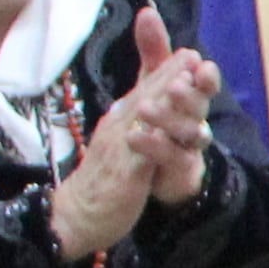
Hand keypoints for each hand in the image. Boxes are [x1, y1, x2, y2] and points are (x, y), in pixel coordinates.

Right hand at [49, 7, 213, 257]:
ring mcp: (120, 149)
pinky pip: (140, 155)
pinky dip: (153, 141)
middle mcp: (118, 128)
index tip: (190, 53)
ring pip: (144, 120)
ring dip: (164, 99)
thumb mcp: (120, 143)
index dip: (166, 71)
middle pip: (146, 97)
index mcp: (120, 121)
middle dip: (168, 75)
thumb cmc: (103, 177)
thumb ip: (134, 121)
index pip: (145, 91)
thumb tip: (147, 100)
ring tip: (183, 82)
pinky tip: (168, 131)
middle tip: (192, 54)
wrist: (77, 214)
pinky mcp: (124, 173)